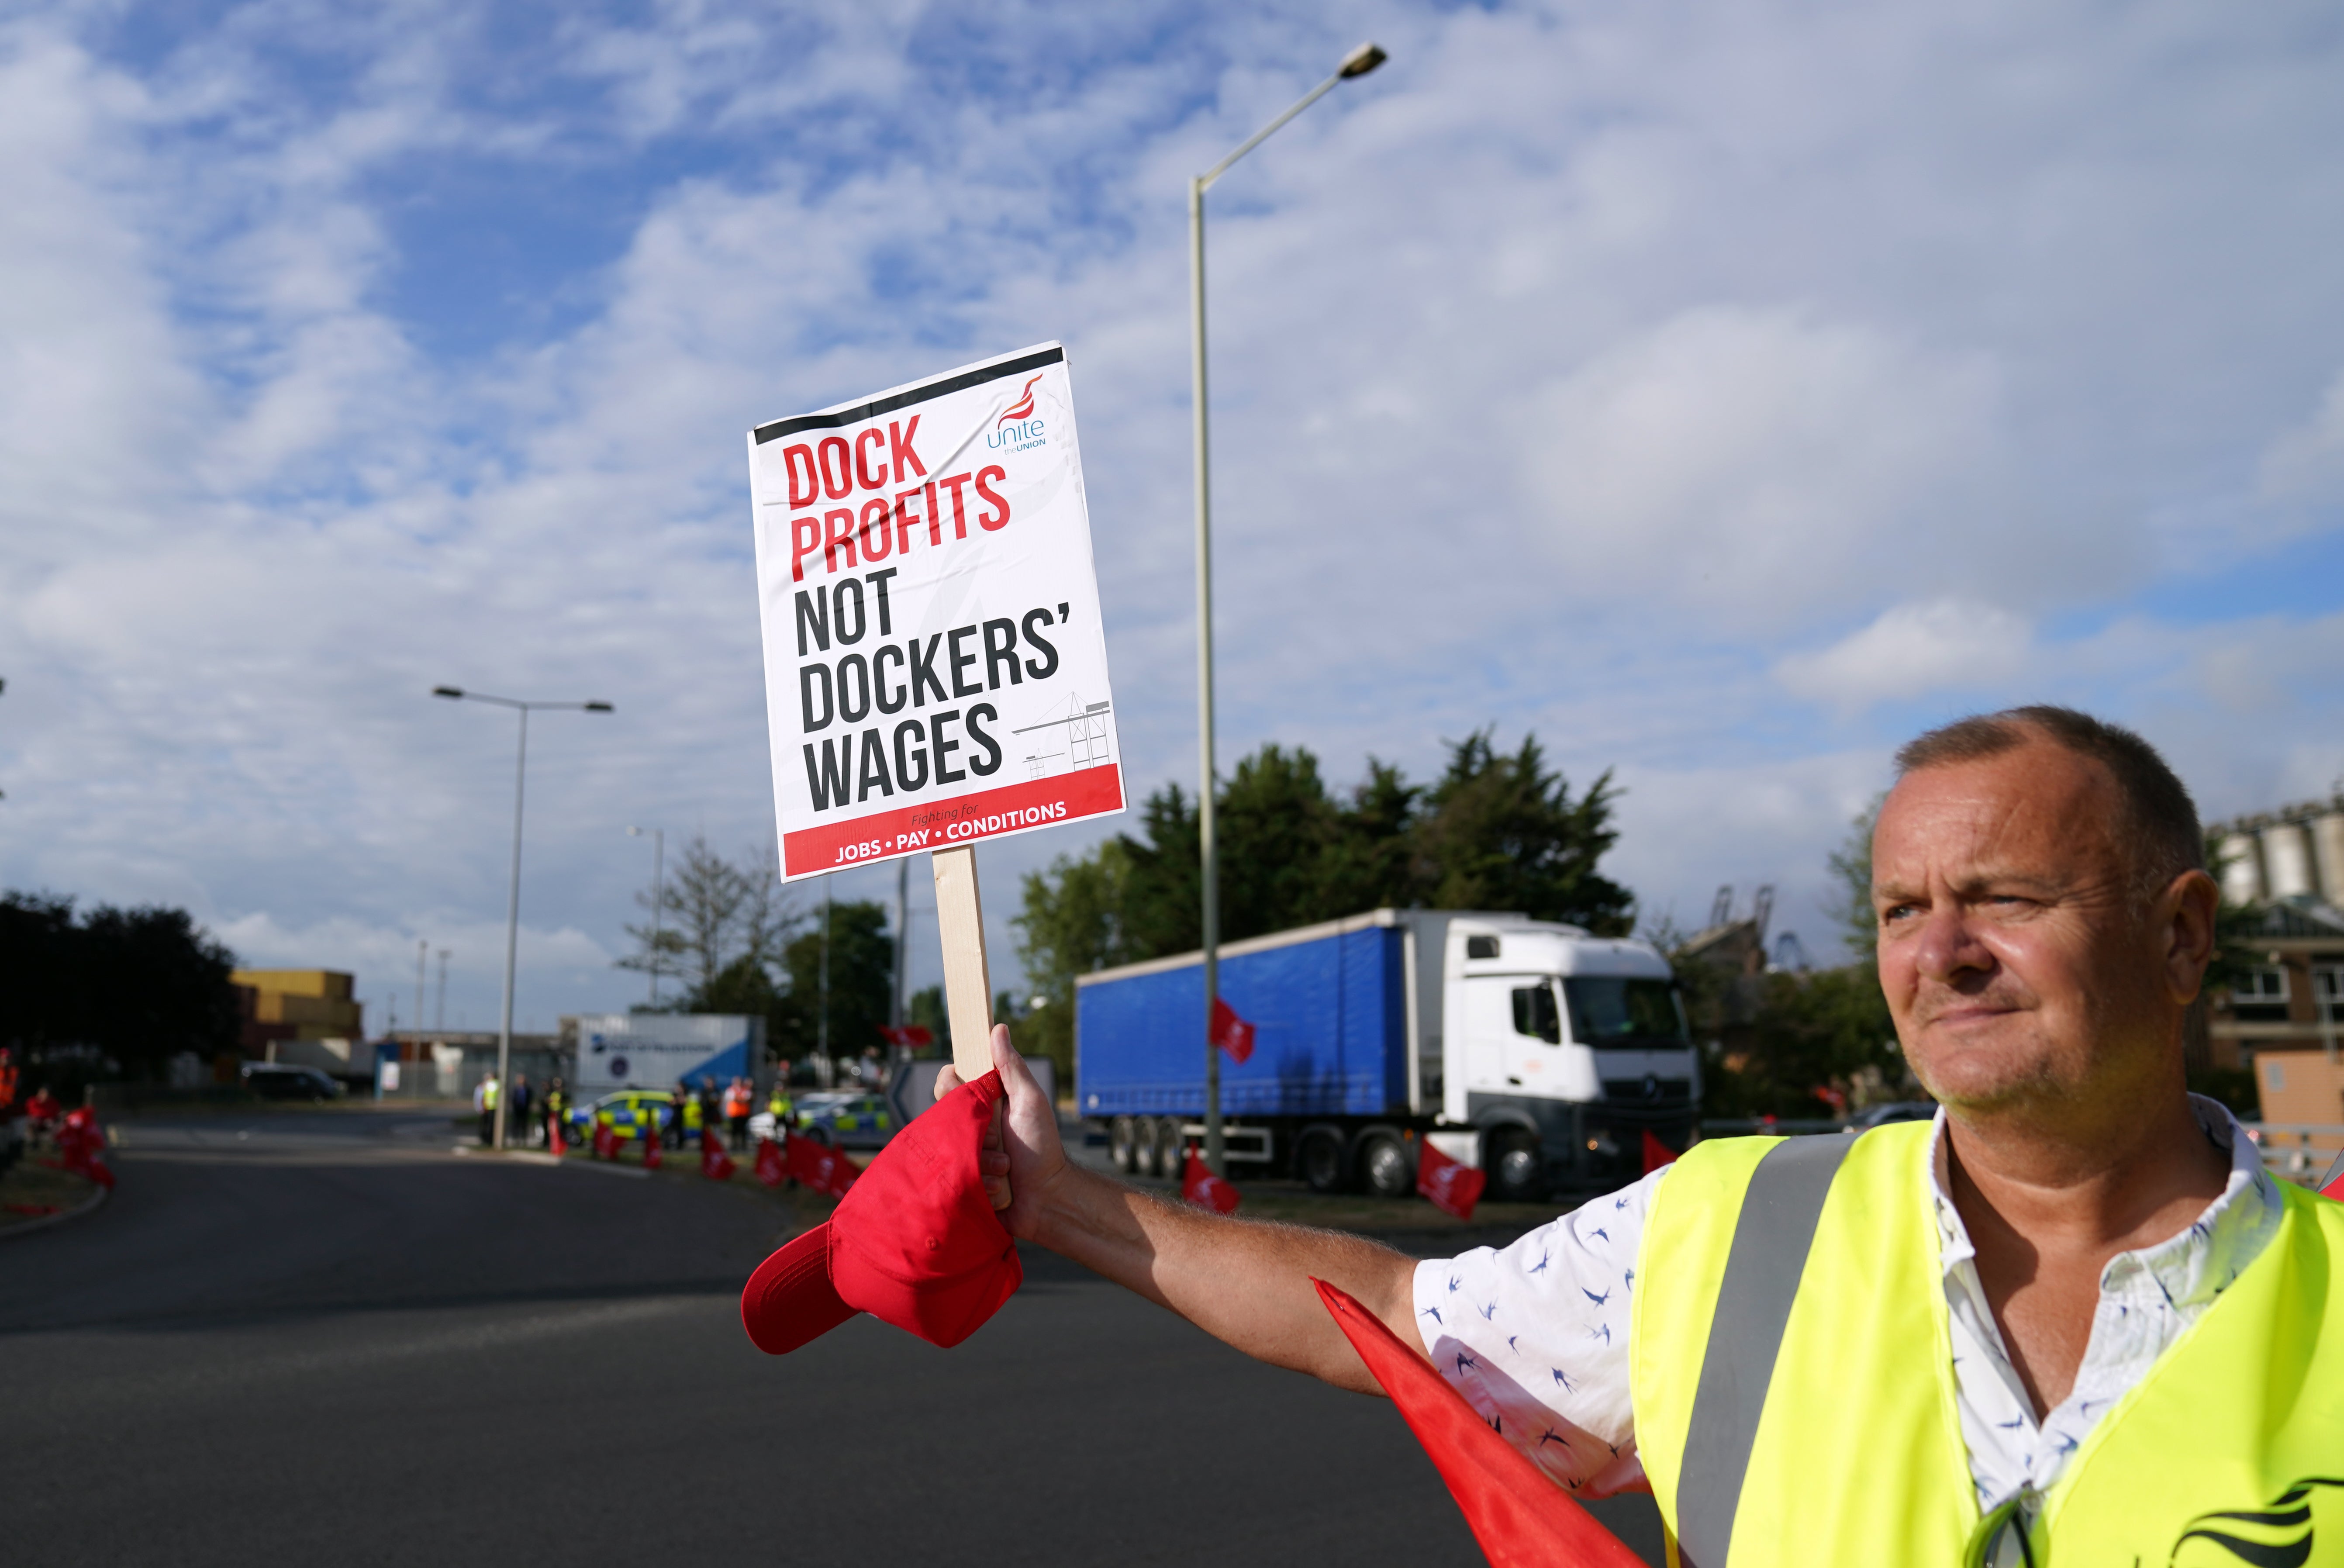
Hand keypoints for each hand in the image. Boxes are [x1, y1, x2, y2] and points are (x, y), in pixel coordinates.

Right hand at [933, 1024, 1066, 1237]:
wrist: (1049, 1199)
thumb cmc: (1043, 1147)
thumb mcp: (1030, 1101)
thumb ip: (1011, 1067)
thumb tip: (998, 1028)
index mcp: (982, 1106)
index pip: (948, 1085)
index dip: (952, 1086)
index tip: (968, 1091)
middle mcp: (969, 1129)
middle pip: (943, 1116)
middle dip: (974, 1131)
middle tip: (1000, 1140)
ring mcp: (964, 1157)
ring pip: (949, 1150)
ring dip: (982, 1160)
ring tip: (1006, 1168)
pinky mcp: (963, 1183)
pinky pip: (955, 1179)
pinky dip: (981, 1183)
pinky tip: (998, 1190)